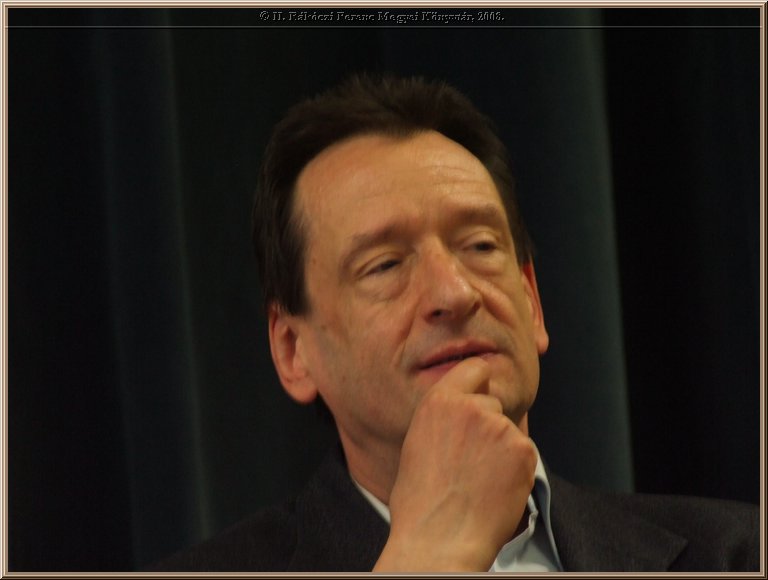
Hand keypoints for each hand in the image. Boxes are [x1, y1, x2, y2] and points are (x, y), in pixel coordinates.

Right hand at [373, 358, 536, 571]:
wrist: (439, 538)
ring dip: (502, 450)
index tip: (481, 395)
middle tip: (473, 461)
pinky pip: (524, 454)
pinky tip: (495, 490)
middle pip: (493, 403)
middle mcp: (470, 406)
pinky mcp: (521, 448)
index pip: (475, 368)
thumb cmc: (420, 502)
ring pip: (509, 431)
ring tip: (480, 481)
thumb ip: (443, 420)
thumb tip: (461, 415)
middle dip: (489, 425)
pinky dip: (517, 470)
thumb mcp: (417, 444)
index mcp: (439, 401)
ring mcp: (498, 426)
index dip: (480, 383)